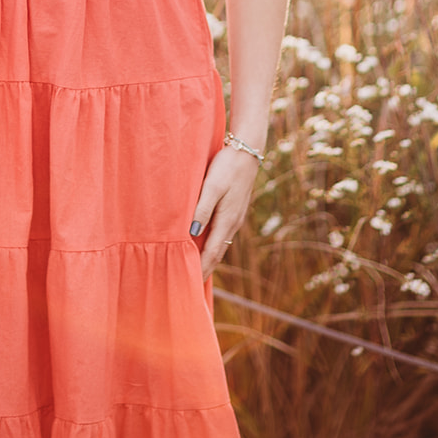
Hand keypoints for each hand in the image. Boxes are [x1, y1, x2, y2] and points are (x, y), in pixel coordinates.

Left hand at [189, 146, 259, 280]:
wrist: (247, 152)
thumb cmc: (227, 167)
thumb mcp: (212, 186)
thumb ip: (202, 209)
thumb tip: (193, 232)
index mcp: (227, 220)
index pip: (212, 253)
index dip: (201, 269)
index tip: (190, 284)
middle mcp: (232, 223)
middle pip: (217, 253)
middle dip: (205, 269)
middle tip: (191, 286)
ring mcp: (234, 217)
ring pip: (220, 245)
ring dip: (209, 259)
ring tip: (196, 271)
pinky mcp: (233, 210)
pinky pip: (222, 235)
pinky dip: (213, 246)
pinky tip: (205, 246)